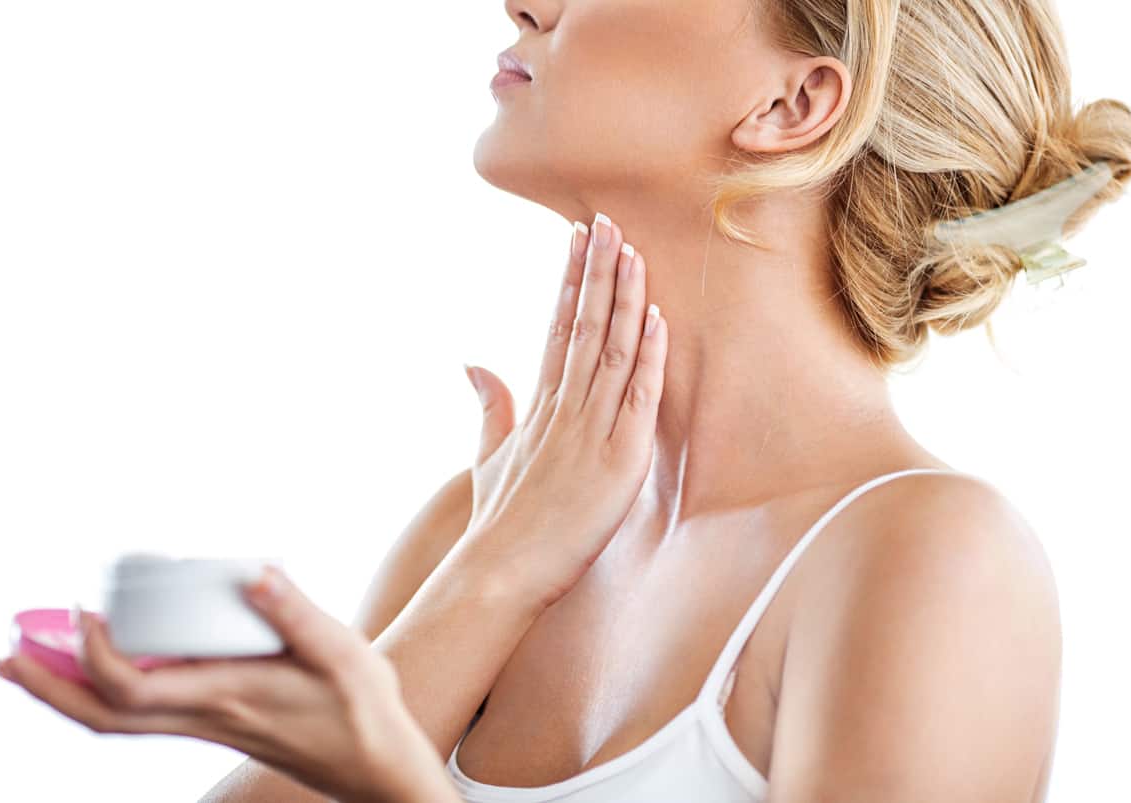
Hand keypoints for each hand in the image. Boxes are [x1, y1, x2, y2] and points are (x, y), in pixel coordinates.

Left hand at [0, 567, 460, 802]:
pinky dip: (102, 692)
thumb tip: (255, 571)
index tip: (81, 612)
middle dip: (46, 688)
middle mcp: (206, 717)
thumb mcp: (345, 656)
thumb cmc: (365, 714)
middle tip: (1, 656)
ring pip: (114, 720)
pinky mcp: (214, 723)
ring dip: (63, 694)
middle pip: (102, 717)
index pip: (134, 691)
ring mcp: (207, 725)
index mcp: (229, 697)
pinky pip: (138, 714)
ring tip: (27, 661)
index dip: (93, 656)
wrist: (377, 770)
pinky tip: (101, 666)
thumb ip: (298, 615)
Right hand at [458, 213, 667, 607]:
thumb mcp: (486, 458)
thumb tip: (473, 364)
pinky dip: (648, 358)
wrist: (500, 572)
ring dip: (624, 300)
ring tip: (633, 251)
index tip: (577, 238)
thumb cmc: (498, 522)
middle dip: (598, 272)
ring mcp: (590, 433)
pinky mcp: (619, 462)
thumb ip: (489, 407)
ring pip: (611, 352)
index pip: (556, 328)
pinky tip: (656, 320)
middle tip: (608, 220)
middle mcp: (563, 410)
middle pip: (583, 327)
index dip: (569, 281)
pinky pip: (638, 399)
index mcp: (538, 407)